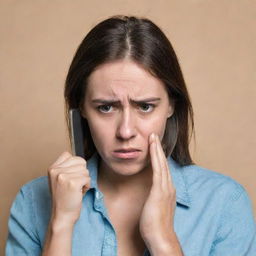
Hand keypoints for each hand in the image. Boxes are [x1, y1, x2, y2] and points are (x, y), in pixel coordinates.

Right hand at [47, 151, 90, 224]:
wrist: (62, 216)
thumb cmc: (65, 197)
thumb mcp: (60, 179)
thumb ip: (67, 167)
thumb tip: (81, 160)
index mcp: (52, 168)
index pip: (69, 155)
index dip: (75, 165)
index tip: (70, 178)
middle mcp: (56, 170)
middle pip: (80, 161)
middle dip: (81, 173)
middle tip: (74, 185)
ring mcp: (63, 176)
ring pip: (85, 170)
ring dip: (84, 180)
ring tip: (76, 189)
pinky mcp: (72, 183)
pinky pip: (88, 178)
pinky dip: (87, 186)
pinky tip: (79, 193)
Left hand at [139, 133, 176, 252]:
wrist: (160, 237)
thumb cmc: (156, 225)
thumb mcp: (156, 207)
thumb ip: (156, 198)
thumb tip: (153, 194)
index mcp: (168, 190)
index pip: (163, 169)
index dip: (159, 156)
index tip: (155, 146)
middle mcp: (169, 186)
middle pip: (163, 163)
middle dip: (158, 148)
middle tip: (154, 136)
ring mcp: (165, 188)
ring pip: (161, 163)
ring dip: (157, 149)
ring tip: (153, 137)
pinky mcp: (159, 191)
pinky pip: (157, 170)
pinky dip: (155, 158)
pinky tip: (153, 148)